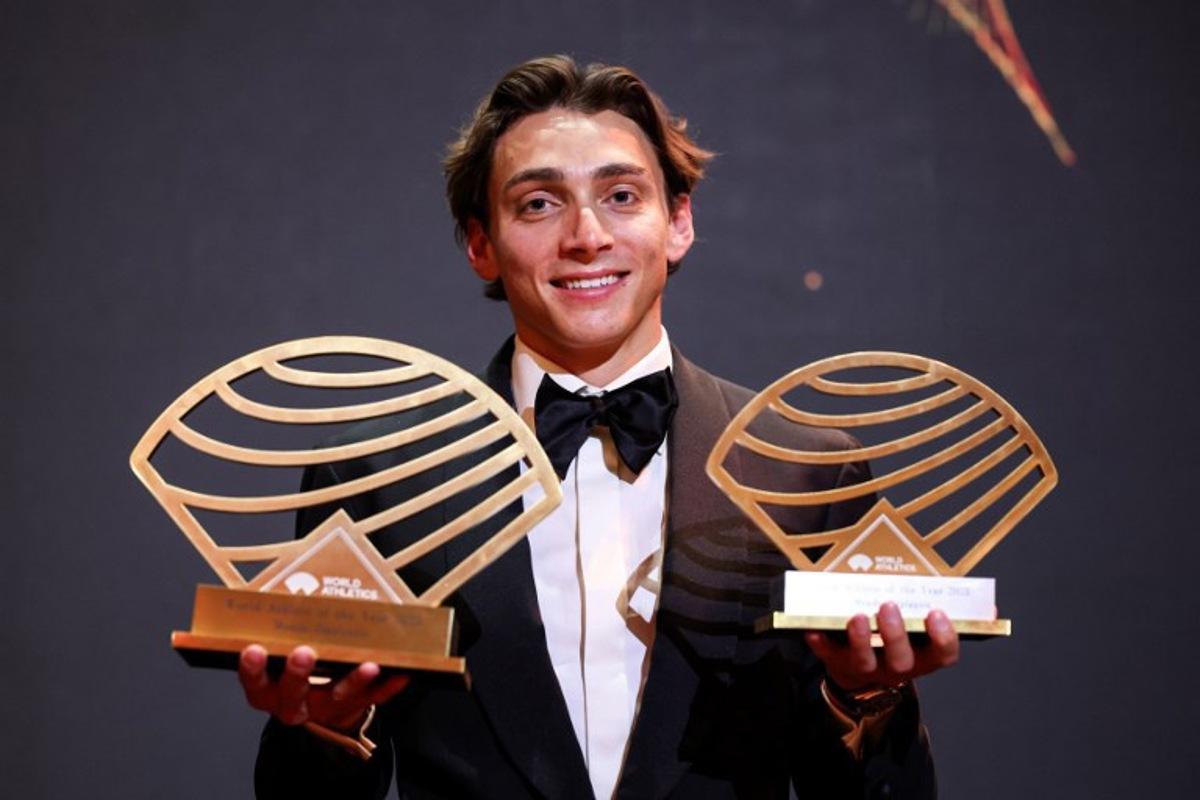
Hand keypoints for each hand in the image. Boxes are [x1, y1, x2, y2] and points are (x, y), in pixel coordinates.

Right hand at [238, 644, 409, 731]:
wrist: (319, 707)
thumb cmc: (295, 669)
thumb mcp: (277, 655)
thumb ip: (279, 630)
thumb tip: (285, 583)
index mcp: (269, 690)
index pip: (255, 682)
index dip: (252, 669)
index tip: (252, 649)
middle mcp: (293, 704)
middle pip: (291, 694)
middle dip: (297, 674)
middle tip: (303, 652)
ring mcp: (324, 708)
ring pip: (338, 697)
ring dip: (353, 681)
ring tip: (368, 665)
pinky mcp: (353, 707)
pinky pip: (373, 698)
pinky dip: (389, 686)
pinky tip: (402, 672)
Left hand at [804, 603, 959, 691]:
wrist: (859, 668)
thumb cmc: (890, 635)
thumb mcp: (909, 620)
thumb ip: (913, 601)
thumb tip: (909, 560)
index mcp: (922, 655)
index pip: (943, 654)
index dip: (943, 637)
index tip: (936, 612)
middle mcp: (897, 667)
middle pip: (902, 660)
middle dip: (895, 634)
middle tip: (889, 606)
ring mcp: (867, 669)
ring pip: (866, 663)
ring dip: (861, 640)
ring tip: (858, 616)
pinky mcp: (838, 664)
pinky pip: (828, 656)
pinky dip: (821, 643)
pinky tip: (815, 629)